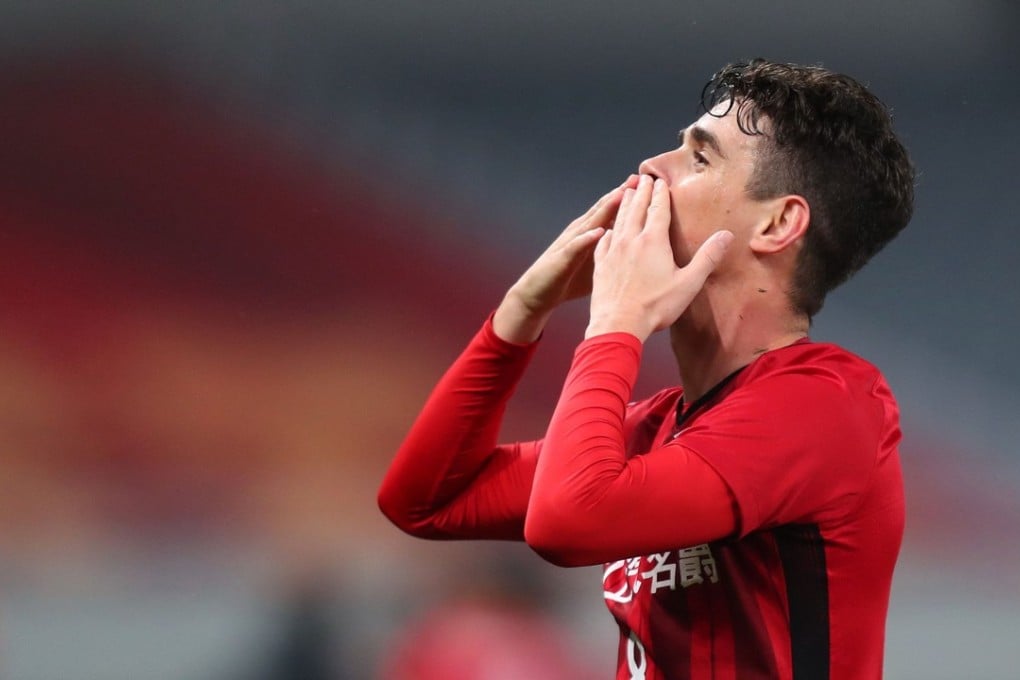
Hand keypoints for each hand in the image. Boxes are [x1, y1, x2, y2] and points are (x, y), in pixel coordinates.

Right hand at [493, 175, 638, 343]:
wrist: (538, 292)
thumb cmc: (572, 278)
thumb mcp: (599, 261)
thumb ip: (617, 250)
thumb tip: (645, 247)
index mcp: (593, 232)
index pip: (614, 210)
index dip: (632, 197)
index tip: (653, 184)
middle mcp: (582, 232)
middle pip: (604, 208)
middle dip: (621, 193)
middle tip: (640, 178)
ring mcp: (571, 243)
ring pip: (590, 222)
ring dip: (605, 208)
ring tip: (622, 194)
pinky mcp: (562, 258)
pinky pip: (575, 247)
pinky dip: (586, 239)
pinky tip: (598, 232)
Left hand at [586, 175, 732, 340]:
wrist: (617, 323)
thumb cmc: (655, 306)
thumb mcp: (688, 283)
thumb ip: (707, 258)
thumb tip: (726, 235)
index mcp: (653, 241)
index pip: (658, 210)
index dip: (660, 194)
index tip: (660, 181)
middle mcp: (631, 240)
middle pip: (637, 209)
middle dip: (641, 192)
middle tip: (642, 178)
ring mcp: (613, 251)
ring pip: (619, 221)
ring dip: (624, 205)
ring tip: (626, 193)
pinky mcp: (600, 265)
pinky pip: (604, 241)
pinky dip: (608, 231)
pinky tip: (608, 230)